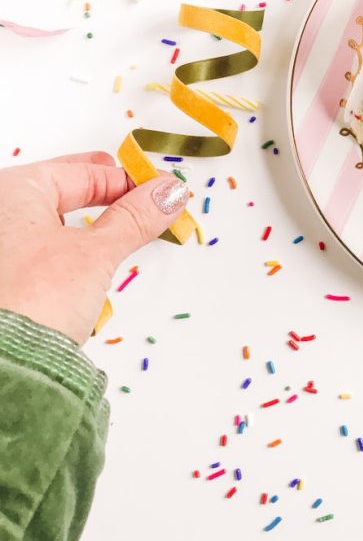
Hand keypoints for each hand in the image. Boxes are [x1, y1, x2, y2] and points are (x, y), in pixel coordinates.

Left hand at [0, 151, 189, 344]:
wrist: (1, 368)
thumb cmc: (32, 301)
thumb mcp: (96, 253)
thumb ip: (136, 218)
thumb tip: (168, 192)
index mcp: (12, 190)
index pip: (83, 172)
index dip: (128, 180)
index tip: (161, 189)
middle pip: (62, 191)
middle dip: (105, 197)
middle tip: (142, 200)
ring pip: (49, 222)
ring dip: (85, 227)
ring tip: (120, 233)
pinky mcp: (2, 279)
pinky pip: (36, 250)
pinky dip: (65, 251)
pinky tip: (84, 265)